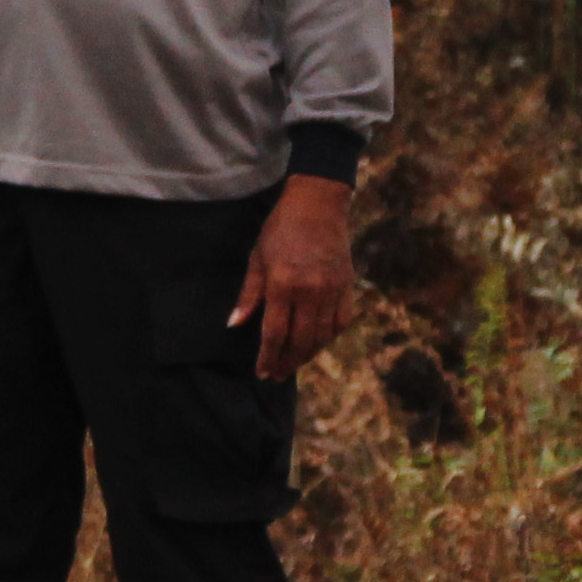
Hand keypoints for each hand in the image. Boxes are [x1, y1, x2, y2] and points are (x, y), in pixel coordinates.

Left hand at [230, 176, 354, 379]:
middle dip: (287, 362)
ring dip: (307, 354)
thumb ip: (249, 295)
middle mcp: (310, 292)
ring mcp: (332, 290)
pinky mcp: (347, 286)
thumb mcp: (257, 259)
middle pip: (300, 340)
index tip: (262, 372)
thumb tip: (235, 325)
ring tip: (293, 364)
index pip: (275, 333)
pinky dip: (328, 338)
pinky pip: (340, 322)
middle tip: (276, 375)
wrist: (317, 206)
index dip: (268, 356)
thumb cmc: (280, 230)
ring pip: (322, 335)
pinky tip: (316, 344)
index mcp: (283, 284)